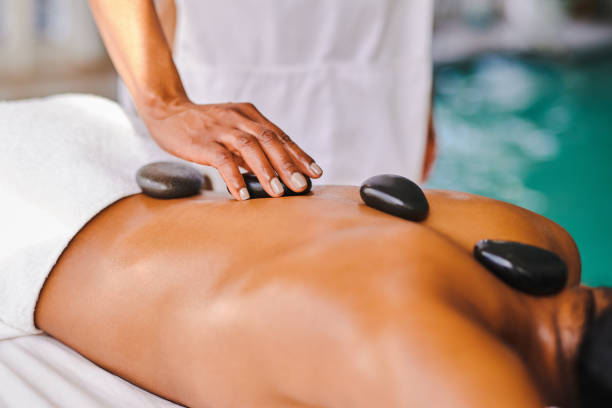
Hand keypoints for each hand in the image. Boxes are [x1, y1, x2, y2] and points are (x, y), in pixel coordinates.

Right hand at [141, 98, 322, 199]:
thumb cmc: (204, 126)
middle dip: (288, 165)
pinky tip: (241, 195)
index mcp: (250, 114)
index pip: (280, 136)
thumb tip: (277, 172)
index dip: (299, 154)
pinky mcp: (202, 141)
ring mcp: (220, 128)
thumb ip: (252, 145)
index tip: (316, 173)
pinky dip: (234, 177)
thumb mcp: (233, 129)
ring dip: (266, 171)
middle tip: (302, 186)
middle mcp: (239, 118)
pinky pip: (221, 159)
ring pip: (250, 148)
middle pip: (270, 140)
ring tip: (278, 193)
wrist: (166, 111)